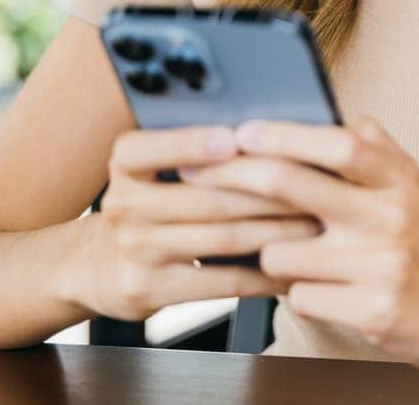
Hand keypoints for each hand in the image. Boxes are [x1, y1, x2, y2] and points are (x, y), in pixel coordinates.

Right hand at [65, 125, 322, 322]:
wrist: (101, 265)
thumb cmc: (152, 202)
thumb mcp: (154, 169)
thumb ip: (194, 148)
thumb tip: (268, 129)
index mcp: (126, 164)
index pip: (149, 148)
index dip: (191, 143)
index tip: (235, 137)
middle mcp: (124, 205)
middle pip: (209, 197)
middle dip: (270, 192)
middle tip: (316, 184)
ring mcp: (136, 251)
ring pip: (223, 238)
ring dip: (278, 230)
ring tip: (317, 221)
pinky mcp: (151, 289)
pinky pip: (222, 281)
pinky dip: (264, 274)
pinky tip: (294, 266)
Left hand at [179, 116, 418, 372]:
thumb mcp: (411, 186)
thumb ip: (377, 150)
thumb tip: (344, 114)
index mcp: (398, 179)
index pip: (338, 144)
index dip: (284, 135)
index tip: (241, 131)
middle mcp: (391, 216)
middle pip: (294, 186)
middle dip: (234, 176)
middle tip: (198, 174)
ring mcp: (380, 264)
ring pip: (281, 252)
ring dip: (274, 255)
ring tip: (301, 257)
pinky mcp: (371, 310)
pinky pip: (299, 296)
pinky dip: (300, 293)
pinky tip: (325, 288)